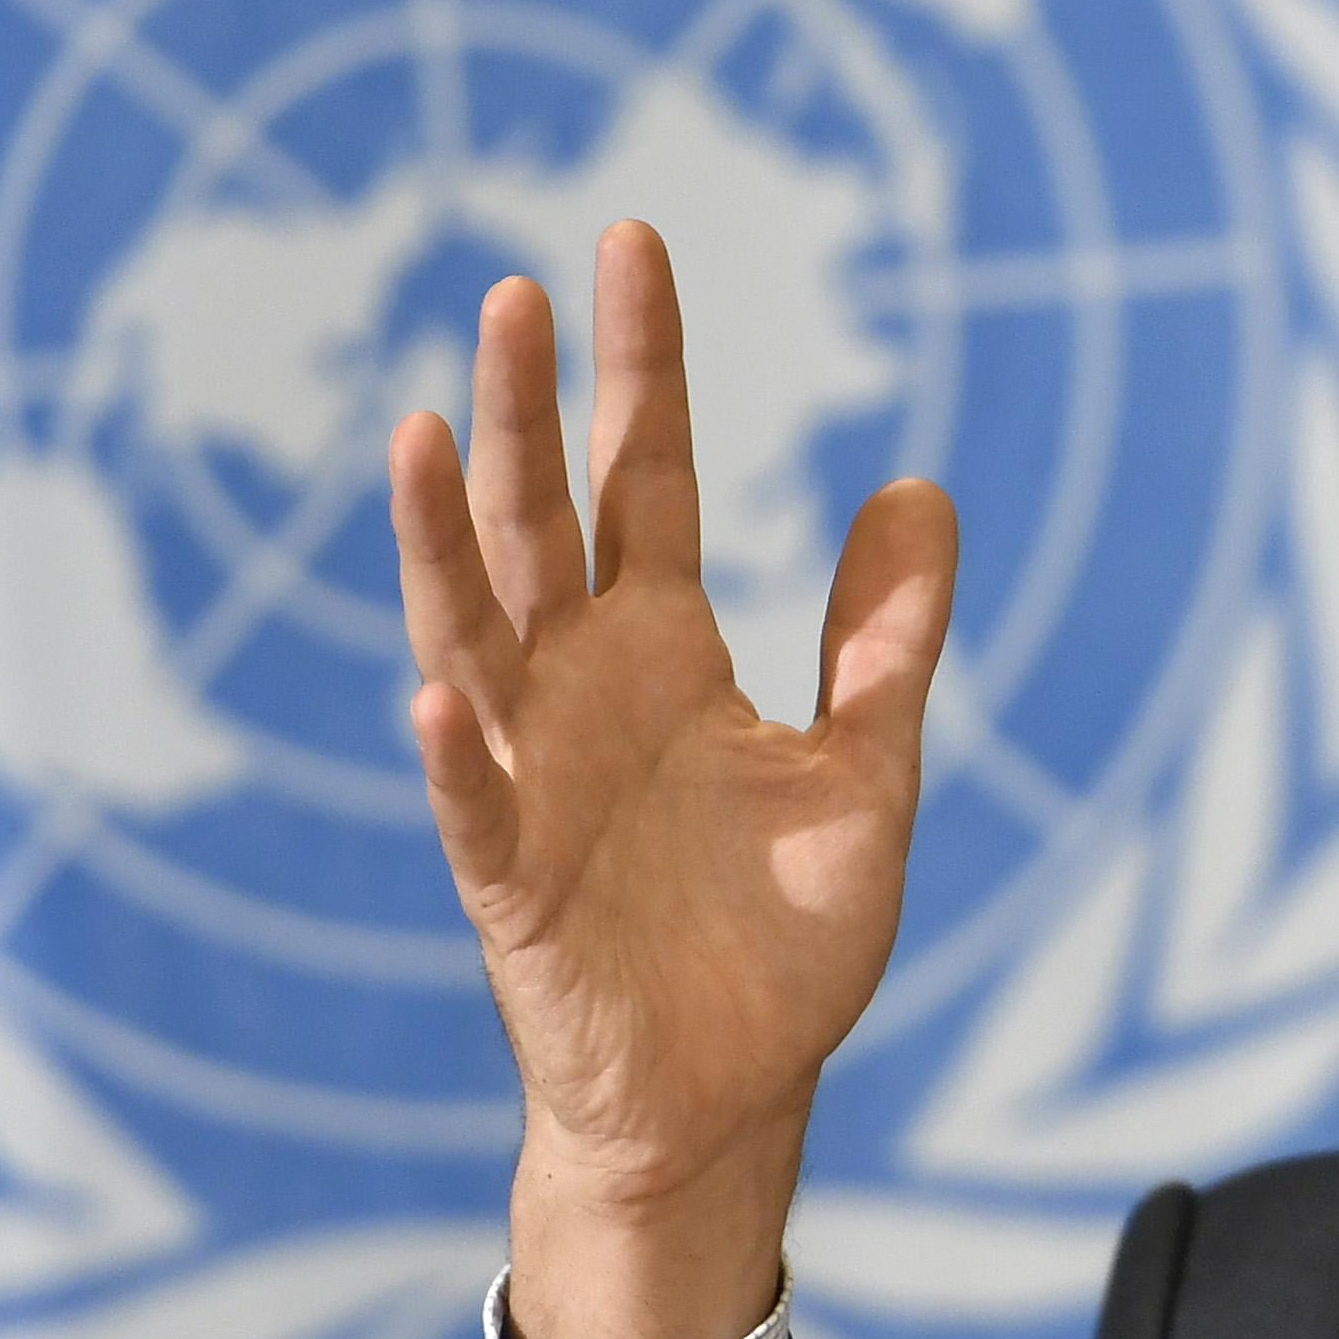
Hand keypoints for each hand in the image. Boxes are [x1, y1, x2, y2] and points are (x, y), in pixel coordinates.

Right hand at [390, 221, 956, 1338]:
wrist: (729, 1098)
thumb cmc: (783, 941)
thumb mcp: (869, 773)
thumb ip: (886, 638)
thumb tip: (918, 484)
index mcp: (666, 651)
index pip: (647, 473)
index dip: (637, 362)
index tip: (626, 240)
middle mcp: (581, 689)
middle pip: (540, 521)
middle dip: (525, 409)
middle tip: (513, 290)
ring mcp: (530, 774)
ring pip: (468, 633)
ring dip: (440, 542)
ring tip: (419, 434)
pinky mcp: (511, 882)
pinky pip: (470, 808)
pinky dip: (452, 756)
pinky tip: (431, 699)